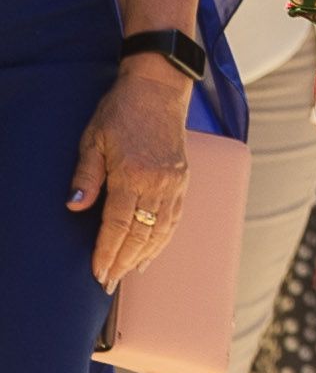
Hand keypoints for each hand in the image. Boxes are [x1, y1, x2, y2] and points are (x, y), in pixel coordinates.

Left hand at [71, 62, 193, 288]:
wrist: (159, 88)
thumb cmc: (121, 111)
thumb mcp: (92, 140)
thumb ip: (85, 176)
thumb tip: (74, 208)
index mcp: (134, 174)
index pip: (118, 225)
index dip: (106, 252)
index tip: (97, 273)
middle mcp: (159, 182)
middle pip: (142, 234)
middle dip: (124, 262)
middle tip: (109, 283)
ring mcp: (175, 182)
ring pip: (162, 229)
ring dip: (145, 255)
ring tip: (129, 273)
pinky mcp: (183, 179)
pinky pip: (175, 217)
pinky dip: (164, 238)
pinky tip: (153, 250)